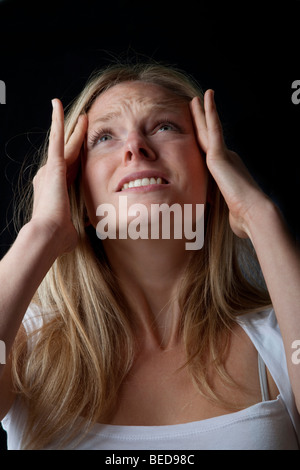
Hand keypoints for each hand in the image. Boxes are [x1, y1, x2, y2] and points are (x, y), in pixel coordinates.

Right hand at [31, 99, 87, 253]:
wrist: (49, 234)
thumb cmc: (60, 237)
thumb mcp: (73, 228)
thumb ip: (78, 223)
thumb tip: (86, 229)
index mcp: (56, 189)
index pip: (68, 169)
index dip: (75, 157)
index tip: (81, 149)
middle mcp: (49, 176)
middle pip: (66, 152)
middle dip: (75, 137)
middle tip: (83, 121)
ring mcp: (50, 169)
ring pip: (63, 142)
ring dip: (71, 126)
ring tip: (79, 112)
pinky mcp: (53, 165)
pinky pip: (57, 138)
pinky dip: (57, 121)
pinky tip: (57, 105)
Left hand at [190, 90, 269, 238]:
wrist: (254, 213)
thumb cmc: (243, 218)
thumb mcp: (229, 214)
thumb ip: (227, 213)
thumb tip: (233, 226)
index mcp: (226, 172)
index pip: (210, 154)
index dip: (204, 141)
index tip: (199, 133)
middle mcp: (226, 160)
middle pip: (208, 137)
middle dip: (202, 122)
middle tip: (196, 106)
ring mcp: (223, 156)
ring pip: (209, 129)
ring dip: (203, 112)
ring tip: (198, 97)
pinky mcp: (220, 155)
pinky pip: (214, 129)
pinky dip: (210, 113)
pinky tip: (206, 98)